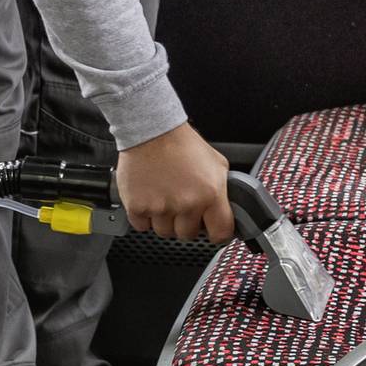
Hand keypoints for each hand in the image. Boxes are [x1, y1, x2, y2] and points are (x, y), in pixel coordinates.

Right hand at [116, 121, 232, 243]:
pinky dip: (144, 216)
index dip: (217, 233)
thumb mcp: (217, 164)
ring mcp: (161, 207)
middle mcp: (186, 203)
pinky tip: (149, 198)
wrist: (152, 131)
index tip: (211, 229)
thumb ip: (222, 190)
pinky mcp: (138, 207)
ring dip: (164, 220)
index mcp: (210, 194)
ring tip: (164, 198)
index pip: (220, 233)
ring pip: (165, 232)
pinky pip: (143, 226)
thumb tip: (227, 209)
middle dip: (185, 223)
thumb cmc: (182, 143)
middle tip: (181, 204)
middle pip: (188, 234)